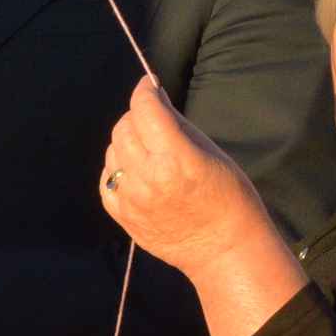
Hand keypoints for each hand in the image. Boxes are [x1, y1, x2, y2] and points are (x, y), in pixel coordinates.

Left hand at [99, 78, 275, 276]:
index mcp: (175, 159)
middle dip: (137, 116)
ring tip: (149, 149)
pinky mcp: (123, 216)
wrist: (223, 249)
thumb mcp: (210, 151)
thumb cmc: (229, 197)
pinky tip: (136, 170)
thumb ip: (177, 124)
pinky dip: (118, 168)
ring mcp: (131, 199)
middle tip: (153, 120)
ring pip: (112, 151)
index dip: (145, 90)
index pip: (145, 109)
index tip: (149, 86)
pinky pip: (107, 180)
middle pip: (124, 127)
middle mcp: (148, 177)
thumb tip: (155, 97)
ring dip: (127, 142)